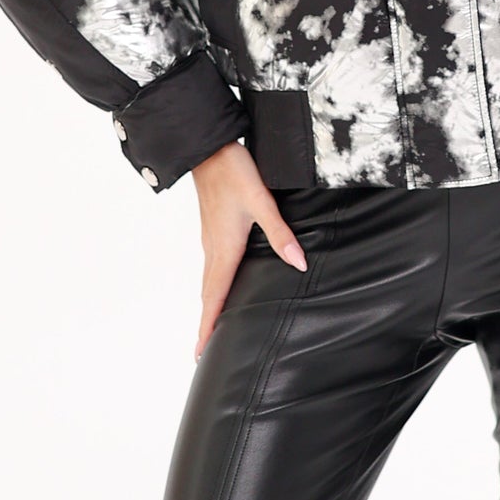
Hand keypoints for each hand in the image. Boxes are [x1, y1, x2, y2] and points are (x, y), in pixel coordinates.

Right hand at [191, 140, 305, 357]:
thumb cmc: (233, 172)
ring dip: (208, 306)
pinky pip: (209, 268)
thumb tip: (298, 263)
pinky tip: (218, 287)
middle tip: (201, 351)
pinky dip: (211, 287)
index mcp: (224, 248)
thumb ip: (280, 233)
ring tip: (210, 327)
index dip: (208, 325)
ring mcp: (210, 240)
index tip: (201, 351)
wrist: (207, 148)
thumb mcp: (261, 201)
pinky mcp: (211, 230)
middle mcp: (213, 249)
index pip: (215, 297)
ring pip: (207, 282)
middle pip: (207, 295)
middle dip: (205, 324)